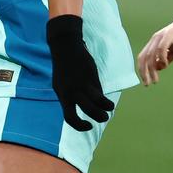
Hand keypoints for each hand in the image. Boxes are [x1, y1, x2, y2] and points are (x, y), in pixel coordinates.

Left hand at [46, 15, 113, 131]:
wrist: (65, 47)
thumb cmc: (64, 68)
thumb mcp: (63, 85)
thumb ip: (71, 97)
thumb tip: (83, 108)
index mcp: (62, 95)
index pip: (70, 117)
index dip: (80, 126)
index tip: (88, 125)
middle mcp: (71, 92)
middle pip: (87, 110)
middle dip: (98, 117)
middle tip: (103, 117)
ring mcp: (81, 84)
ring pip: (96, 102)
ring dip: (105, 109)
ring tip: (109, 109)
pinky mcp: (90, 76)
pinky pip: (100, 92)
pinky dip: (105, 100)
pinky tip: (108, 103)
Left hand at [137, 14, 172, 84]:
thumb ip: (168, 58)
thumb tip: (159, 68)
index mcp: (155, 42)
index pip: (143, 57)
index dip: (143, 70)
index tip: (146, 81)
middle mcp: (155, 38)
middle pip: (144, 57)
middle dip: (144, 72)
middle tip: (147, 84)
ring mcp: (161, 36)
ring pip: (151, 55)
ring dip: (152, 69)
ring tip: (155, 80)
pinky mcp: (168, 35)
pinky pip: (161, 49)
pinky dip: (161, 58)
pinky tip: (165, 65)